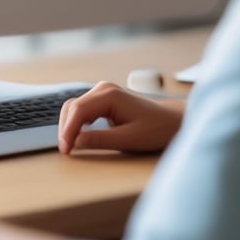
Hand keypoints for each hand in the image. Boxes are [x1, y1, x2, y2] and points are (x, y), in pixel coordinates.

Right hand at [58, 81, 183, 153]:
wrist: (173, 121)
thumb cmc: (157, 129)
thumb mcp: (129, 139)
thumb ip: (100, 140)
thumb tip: (75, 142)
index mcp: (109, 95)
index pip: (78, 111)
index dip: (68, 131)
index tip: (66, 150)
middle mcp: (103, 89)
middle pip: (72, 107)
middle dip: (66, 129)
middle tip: (66, 151)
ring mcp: (103, 92)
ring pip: (75, 107)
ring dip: (69, 126)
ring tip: (70, 146)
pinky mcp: (104, 99)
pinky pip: (83, 109)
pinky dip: (77, 123)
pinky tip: (78, 136)